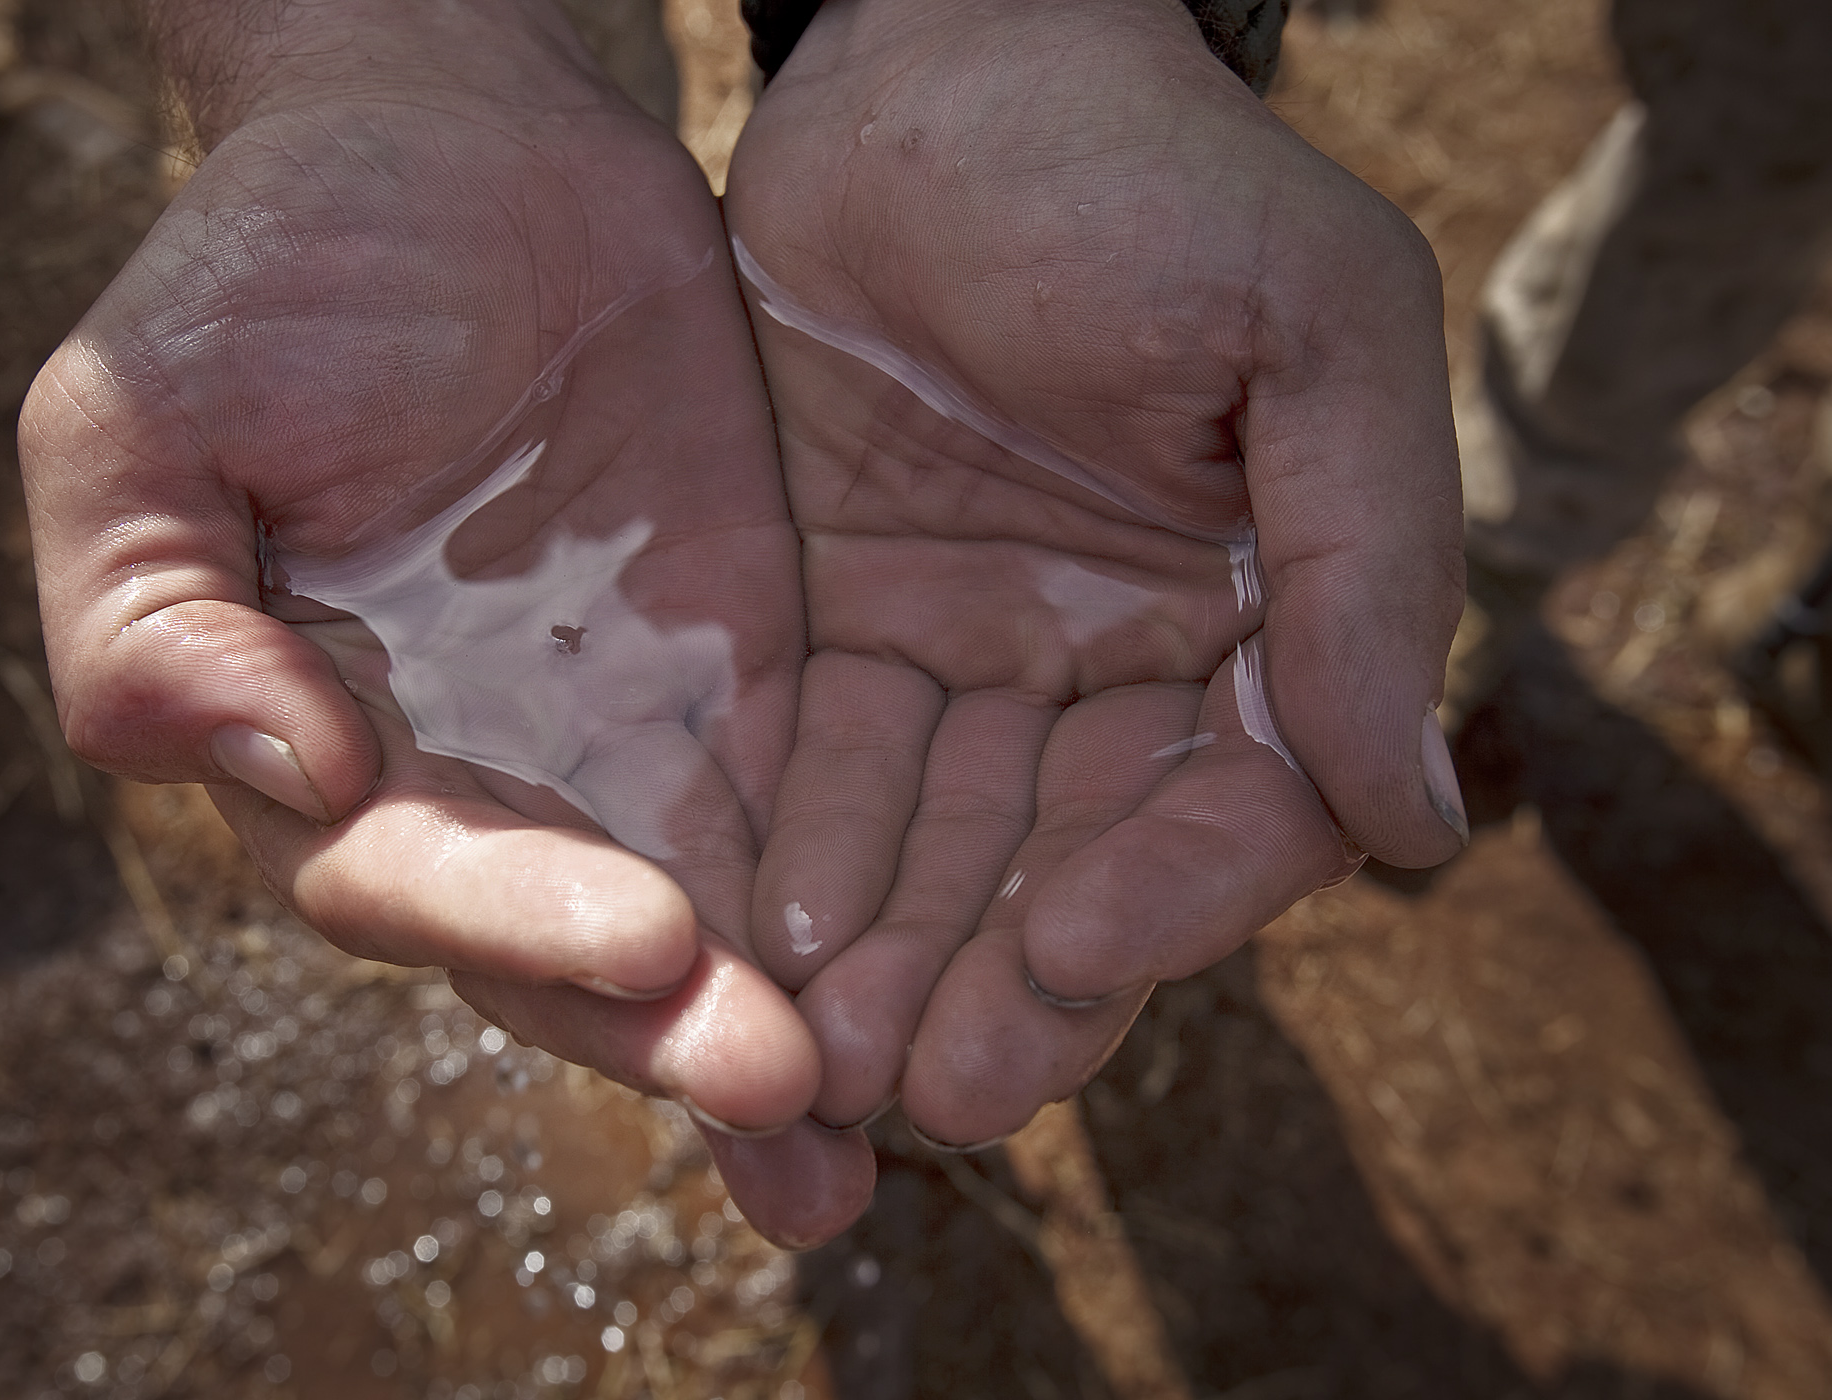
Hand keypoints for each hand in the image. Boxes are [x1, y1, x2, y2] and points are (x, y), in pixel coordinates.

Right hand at [21, 0, 869, 1243]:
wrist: (462, 143)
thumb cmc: (271, 270)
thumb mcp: (140, 425)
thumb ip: (150, 617)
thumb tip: (269, 767)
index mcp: (321, 746)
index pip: (407, 883)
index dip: (513, 925)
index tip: (641, 943)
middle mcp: (473, 776)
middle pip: (567, 944)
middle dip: (668, 1031)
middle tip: (787, 1095)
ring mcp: (616, 737)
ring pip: (699, 921)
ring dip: (773, 1028)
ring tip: (867, 1122)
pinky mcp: (743, 679)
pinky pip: (807, 811)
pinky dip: (858, 916)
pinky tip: (945, 987)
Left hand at [725, 0, 1468, 1148]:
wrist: (943, 55)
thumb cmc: (1147, 173)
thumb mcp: (1310, 335)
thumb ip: (1364, 568)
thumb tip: (1416, 820)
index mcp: (1256, 610)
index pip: (1232, 807)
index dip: (1164, 900)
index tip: (1074, 956)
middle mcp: (1116, 656)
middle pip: (1070, 861)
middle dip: (1003, 980)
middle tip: (927, 1091)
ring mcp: (970, 643)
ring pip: (937, 837)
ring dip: (886, 951)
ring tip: (820, 1061)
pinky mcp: (833, 612)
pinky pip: (815, 754)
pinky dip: (792, 844)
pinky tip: (751, 931)